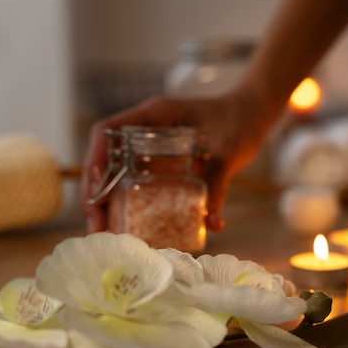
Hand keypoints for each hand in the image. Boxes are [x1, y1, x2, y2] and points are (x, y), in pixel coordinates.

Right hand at [81, 91, 272, 232]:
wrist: (254, 115)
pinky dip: (136, 203)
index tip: (94, 195)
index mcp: (155, 115)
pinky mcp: (165, 161)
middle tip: (99, 228)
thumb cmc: (241, 122)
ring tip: (111, 233)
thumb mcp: (228, 152)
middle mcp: (147, 129)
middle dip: (97, 194)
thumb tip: (212, 223)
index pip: (107, 132)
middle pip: (106, 159)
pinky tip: (139, 226)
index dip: (93, 162)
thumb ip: (218, 183)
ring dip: (111, 202)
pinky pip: (141, 181)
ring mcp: (153, 145)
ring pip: (120, 173)